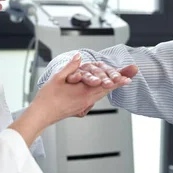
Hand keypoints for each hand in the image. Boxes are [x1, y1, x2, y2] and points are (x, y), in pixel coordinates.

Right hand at [11, 54, 130, 145]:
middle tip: (131, 75)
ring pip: (102, 94)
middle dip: (119, 81)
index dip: (118, 79)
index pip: (105, 84)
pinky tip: (104, 88)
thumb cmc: (47, 98)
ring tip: (122, 80)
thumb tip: (79, 57)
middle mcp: (87, 100)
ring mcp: (85, 105)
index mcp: (84, 93)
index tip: (129, 76)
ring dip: (112, 87)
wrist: (41, 115)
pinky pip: (95, 97)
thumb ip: (70, 67)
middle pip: (107, 89)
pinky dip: (102, 91)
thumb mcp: (57, 78)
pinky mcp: (81, 108)